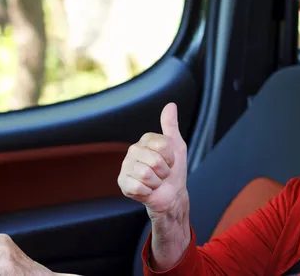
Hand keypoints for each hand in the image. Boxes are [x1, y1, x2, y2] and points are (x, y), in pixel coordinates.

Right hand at [118, 102, 188, 217]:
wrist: (171, 194)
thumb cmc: (174, 170)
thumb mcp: (176, 146)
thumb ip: (171, 125)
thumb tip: (171, 105)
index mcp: (145, 141)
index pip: (162, 145)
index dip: (170, 157)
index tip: (169, 161)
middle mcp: (132, 151)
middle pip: (155, 160)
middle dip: (164, 171)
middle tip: (162, 173)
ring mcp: (126, 167)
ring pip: (146, 174)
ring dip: (156, 182)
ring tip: (155, 181)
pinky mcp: (122, 183)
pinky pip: (138, 186)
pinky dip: (148, 191)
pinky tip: (147, 189)